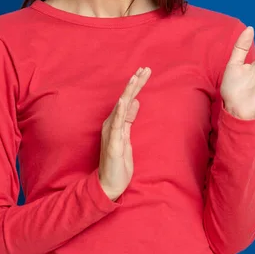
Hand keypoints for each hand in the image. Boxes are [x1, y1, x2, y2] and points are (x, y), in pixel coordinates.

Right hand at [98, 67, 151, 200]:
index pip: (128, 99)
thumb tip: (135, 102)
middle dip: (135, 83)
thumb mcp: (127, 138)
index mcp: (117, 123)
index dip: (136, 86)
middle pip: (125, 99)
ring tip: (136, 77)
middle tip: (145, 68)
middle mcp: (112, 124)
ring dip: (129, 91)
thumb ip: (129, 120)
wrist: (109, 184)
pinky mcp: (113, 142)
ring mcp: (111, 132)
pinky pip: (116, 123)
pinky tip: (124, 99)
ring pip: (121, 107)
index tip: (144, 72)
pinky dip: (120, 110)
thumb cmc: (118, 162)